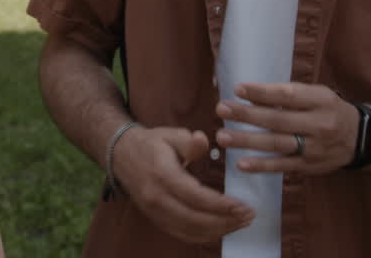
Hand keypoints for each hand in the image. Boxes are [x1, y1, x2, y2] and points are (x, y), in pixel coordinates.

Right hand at [112, 125, 254, 243]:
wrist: (121, 156)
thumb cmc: (151, 143)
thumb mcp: (170, 134)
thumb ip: (188, 140)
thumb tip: (203, 139)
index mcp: (162, 175)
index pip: (196, 197)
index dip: (221, 205)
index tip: (243, 206)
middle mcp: (156, 198)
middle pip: (195, 219)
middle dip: (226, 221)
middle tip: (249, 215)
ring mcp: (155, 212)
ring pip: (191, 231)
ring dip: (219, 230)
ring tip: (241, 222)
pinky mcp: (157, 219)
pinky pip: (183, 234)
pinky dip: (205, 235)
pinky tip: (222, 227)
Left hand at [215, 82, 359, 174]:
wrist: (358, 138)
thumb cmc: (328, 110)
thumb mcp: (316, 94)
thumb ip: (288, 94)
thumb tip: (250, 92)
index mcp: (320, 100)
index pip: (288, 95)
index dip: (262, 92)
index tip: (238, 89)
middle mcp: (319, 124)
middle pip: (278, 120)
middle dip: (247, 115)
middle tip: (222, 109)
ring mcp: (314, 148)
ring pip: (277, 144)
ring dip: (247, 141)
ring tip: (223, 137)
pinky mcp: (309, 166)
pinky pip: (282, 166)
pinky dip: (262, 166)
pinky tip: (241, 164)